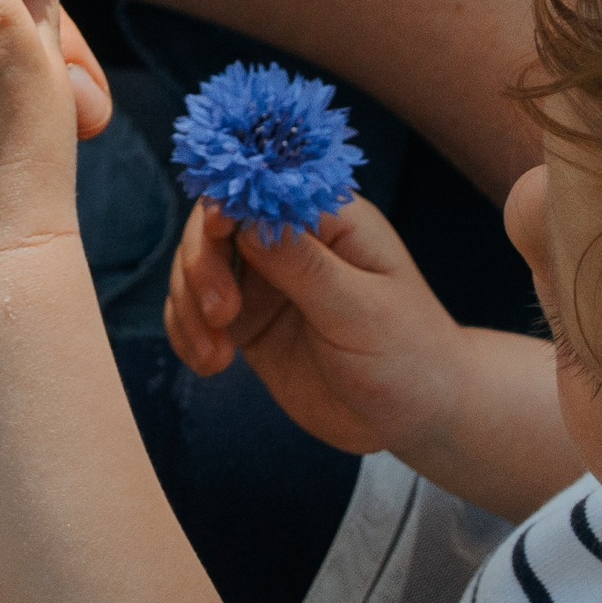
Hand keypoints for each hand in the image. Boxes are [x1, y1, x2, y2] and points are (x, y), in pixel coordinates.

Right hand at [165, 197, 466, 455]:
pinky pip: (195, 310)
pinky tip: (209, 364)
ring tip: (214, 356)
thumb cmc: (406, 354)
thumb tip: (248, 223)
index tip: (216, 234)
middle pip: (215, 223)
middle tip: (218, 314)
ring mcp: (264, 279)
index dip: (229, 202)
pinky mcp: (247, 319)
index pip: (263, 188)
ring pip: (196, 265)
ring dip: (188, 304)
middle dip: (201, 263)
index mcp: (329, 220)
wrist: (415, 414)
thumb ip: (306, 268)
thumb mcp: (361, 312)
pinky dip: (186, 332)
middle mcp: (291, 240)